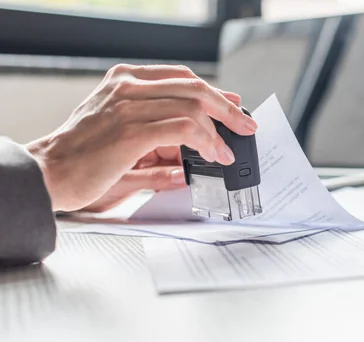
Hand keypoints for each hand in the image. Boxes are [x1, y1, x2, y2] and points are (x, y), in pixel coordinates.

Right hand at [26, 64, 256, 211]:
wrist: (48, 172)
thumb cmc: (81, 158)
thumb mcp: (122, 138)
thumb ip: (158, 139)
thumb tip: (193, 152)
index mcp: (125, 81)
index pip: (180, 77)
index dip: (212, 91)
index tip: (232, 104)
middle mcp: (128, 86)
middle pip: (193, 86)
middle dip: (226, 108)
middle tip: (245, 125)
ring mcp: (130, 105)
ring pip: (192, 106)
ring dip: (218, 131)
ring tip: (226, 151)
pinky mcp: (132, 130)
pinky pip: (184, 128)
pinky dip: (205, 141)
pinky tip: (213, 154)